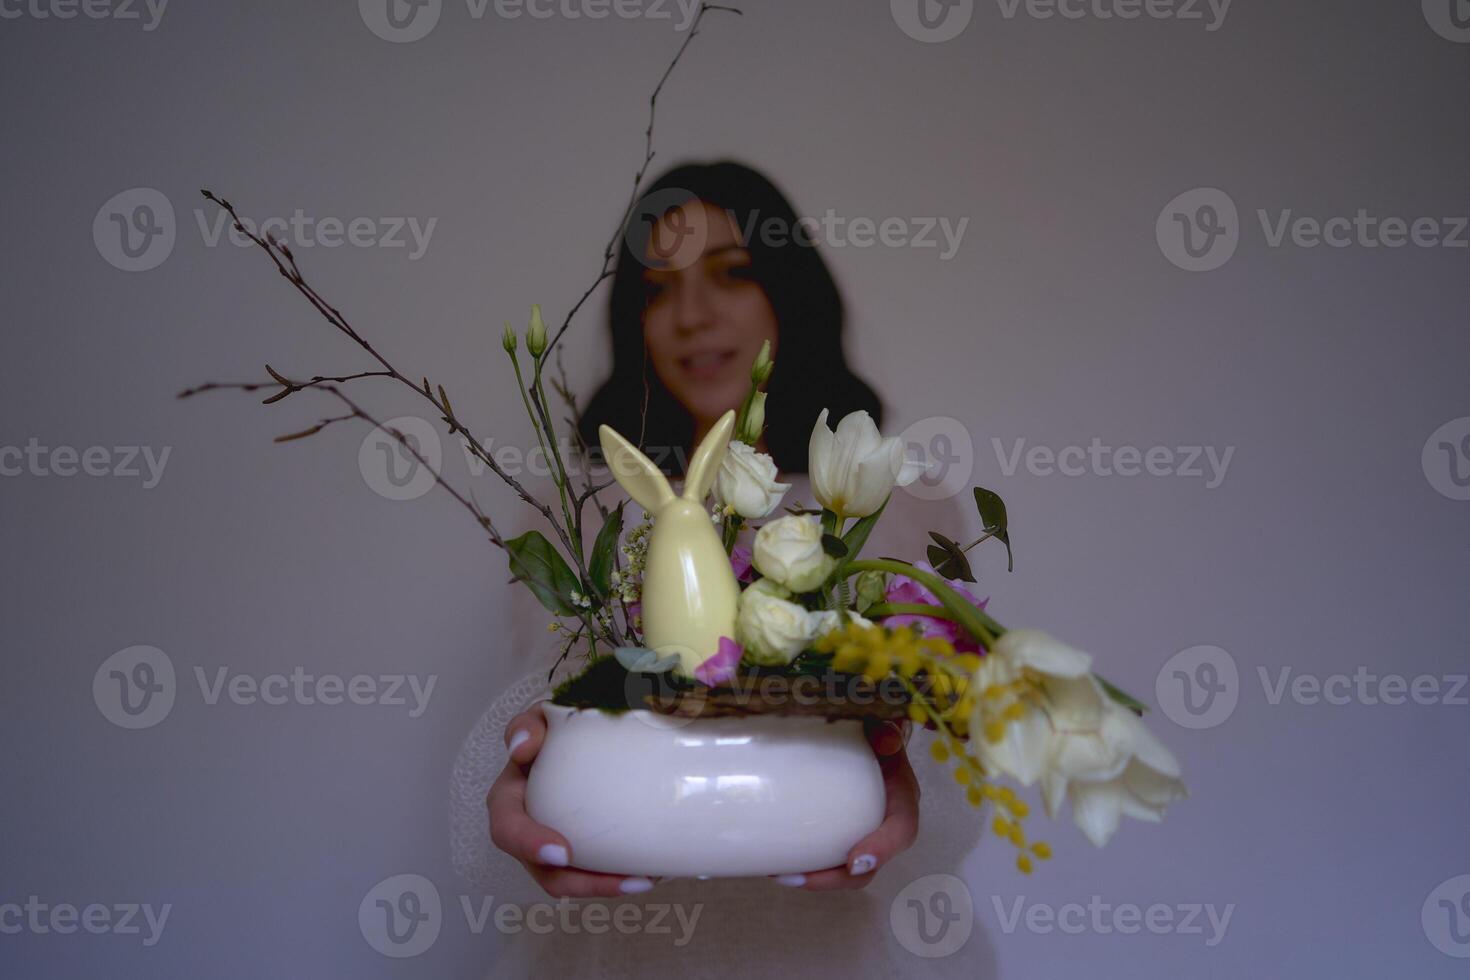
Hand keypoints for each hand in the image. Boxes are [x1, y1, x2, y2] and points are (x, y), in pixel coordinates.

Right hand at [486, 704, 657, 897]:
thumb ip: (530, 724)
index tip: (562, 851)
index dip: (528, 844)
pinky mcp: (584, 852)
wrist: (591, 734)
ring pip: (575, 882)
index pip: (507, 826)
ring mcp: (557, 844)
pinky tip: (653, 869)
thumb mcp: (544, 716)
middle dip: (581, 883)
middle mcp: (530, 829)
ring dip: (609, 885)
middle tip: (624, 881)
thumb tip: (521, 746)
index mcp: (512, 796)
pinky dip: (621, 875)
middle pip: (545, 871)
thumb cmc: (561, 727)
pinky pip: (598, 873)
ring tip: (646, 879)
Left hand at [769, 718, 919, 889]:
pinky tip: (774, 863)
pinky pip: (826, 857)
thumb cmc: (872, 731)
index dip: (882, 850)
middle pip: (869, 866)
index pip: (902, 829)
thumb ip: (886, 729)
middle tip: (797, 878)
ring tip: (779, 874)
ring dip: (814, 877)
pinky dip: (804, 864)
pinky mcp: (839, 834)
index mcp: (901, 797)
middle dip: (834, 878)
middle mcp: (885, 823)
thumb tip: (885, 741)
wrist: (865, 734)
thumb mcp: (882, 726)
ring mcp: (861, 833)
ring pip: (844, 869)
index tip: (854, 862)